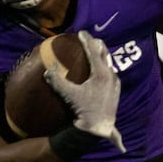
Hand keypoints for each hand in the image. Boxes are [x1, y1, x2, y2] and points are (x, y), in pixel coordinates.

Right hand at [46, 31, 124, 151]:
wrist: (99, 129)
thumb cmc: (84, 111)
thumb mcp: (69, 95)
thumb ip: (57, 81)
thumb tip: (46, 70)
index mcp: (101, 73)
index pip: (93, 51)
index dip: (86, 40)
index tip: (81, 32)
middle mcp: (111, 75)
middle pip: (104, 54)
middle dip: (96, 44)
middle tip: (89, 38)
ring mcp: (115, 83)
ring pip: (108, 63)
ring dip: (101, 55)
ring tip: (94, 51)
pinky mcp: (116, 90)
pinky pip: (110, 72)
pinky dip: (103, 66)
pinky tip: (99, 70)